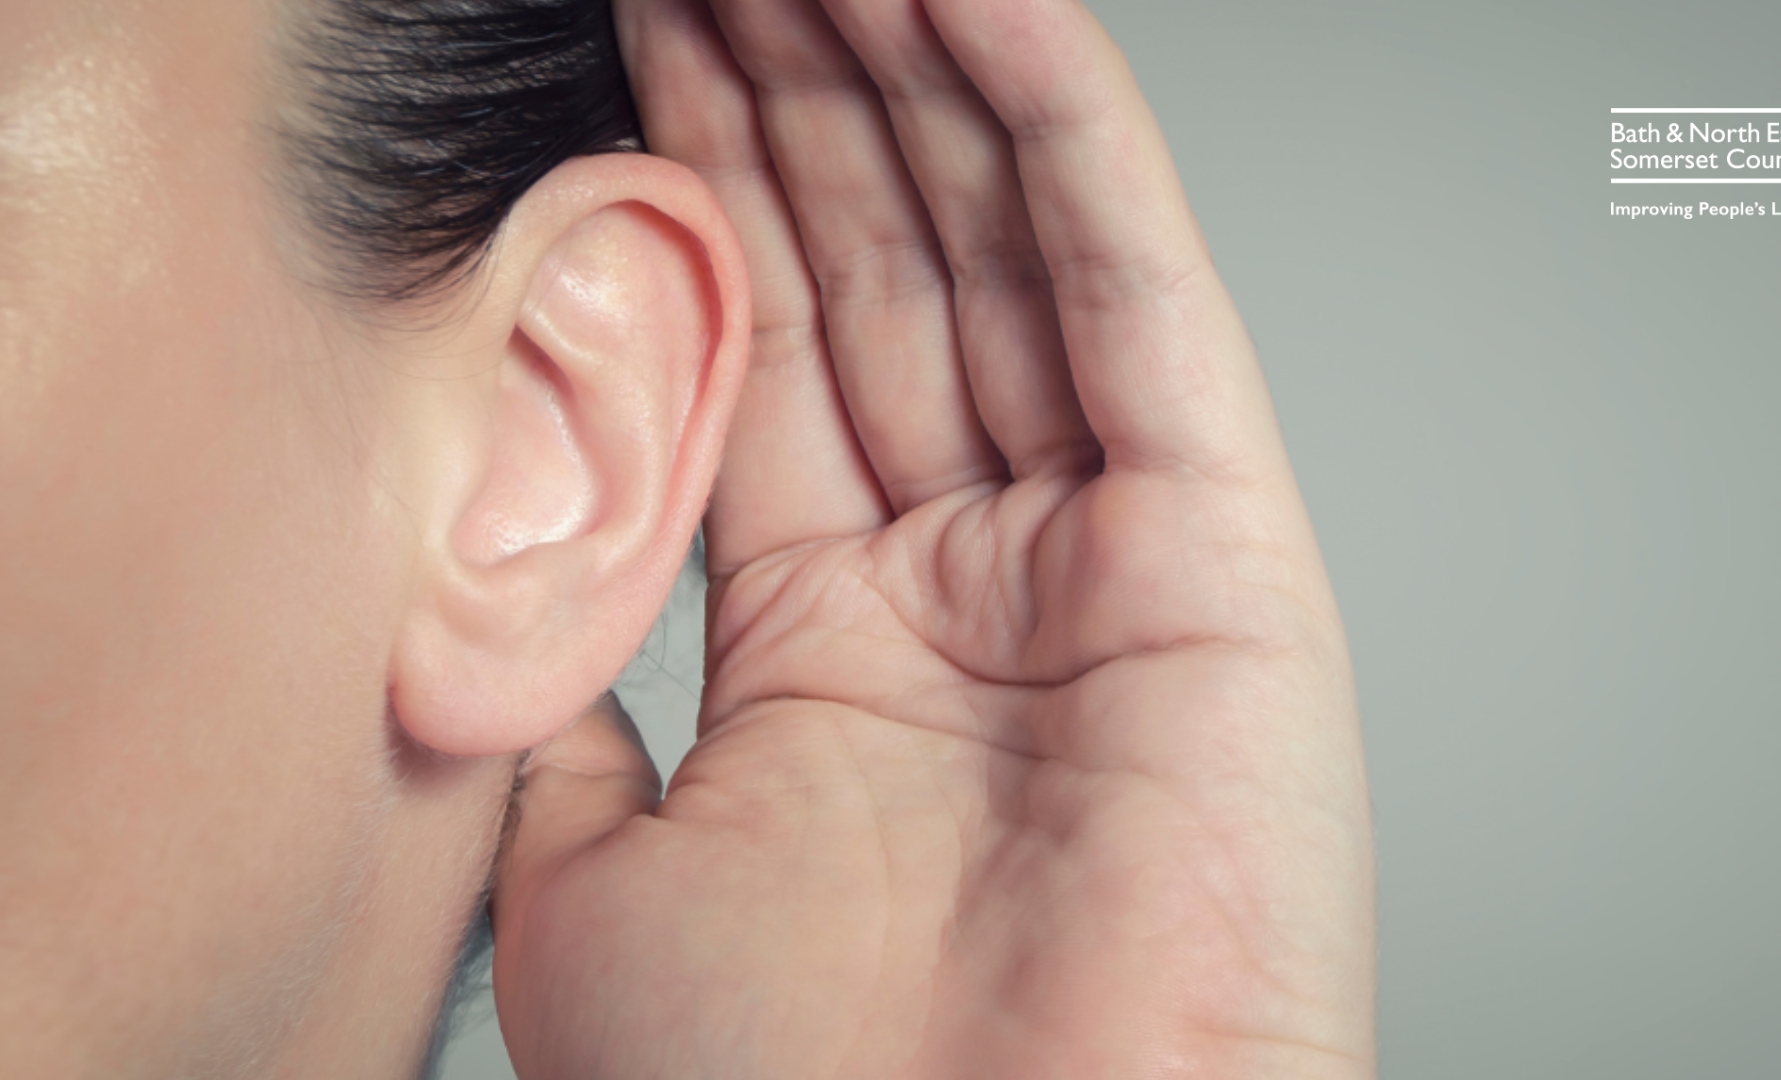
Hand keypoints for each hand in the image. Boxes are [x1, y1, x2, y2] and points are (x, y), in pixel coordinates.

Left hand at [490, 0, 1374, 1075]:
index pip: (765, 349)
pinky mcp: (1220, 548)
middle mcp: (975, 575)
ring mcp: (1103, 548)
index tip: (644, 34)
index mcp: (836, 641)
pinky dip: (1068, 133)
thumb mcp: (598, 875)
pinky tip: (988, 5)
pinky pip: (1137, 295)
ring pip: (1004, 247)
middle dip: (801, 83)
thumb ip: (579, 699)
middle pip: (880, 267)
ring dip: (917, 67)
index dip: (701, 181)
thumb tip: (515, 584)